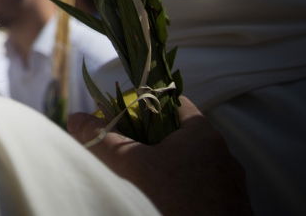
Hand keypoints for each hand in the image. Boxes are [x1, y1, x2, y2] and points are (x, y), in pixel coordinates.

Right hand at [67, 96, 250, 215]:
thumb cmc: (176, 200)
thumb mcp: (133, 166)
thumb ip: (103, 140)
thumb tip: (75, 119)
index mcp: (203, 133)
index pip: (173, 101)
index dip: (145, 104)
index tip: (122, 117)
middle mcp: (222, 153)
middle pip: (178, 133)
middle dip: (148, 138)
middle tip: (124, 149)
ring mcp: (229, 181)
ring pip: (189, 161)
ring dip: (164, 165)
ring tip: (140, 177)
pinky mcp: (229, 204)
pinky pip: (199, 184)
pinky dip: (179, 186)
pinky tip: (160, 197)